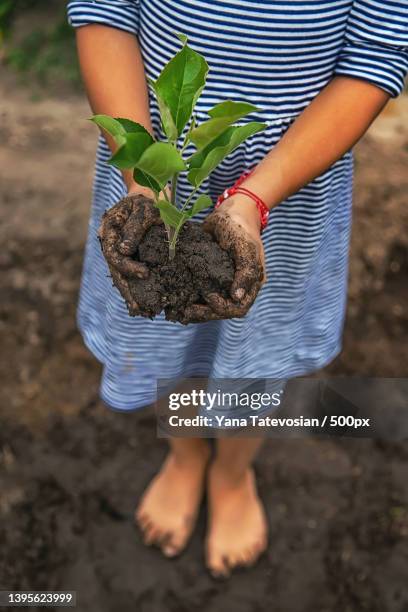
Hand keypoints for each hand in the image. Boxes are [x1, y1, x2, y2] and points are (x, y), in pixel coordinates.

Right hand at [98, 193, 161, 314]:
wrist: (149, 192)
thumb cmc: (149, 199)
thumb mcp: (145, 209)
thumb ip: (134, 228)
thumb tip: (124, 250)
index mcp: (109, 228)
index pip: (114, 254)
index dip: (128, 267)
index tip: (145, 274)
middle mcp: (109, 240)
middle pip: (115, 269)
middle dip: (126, 290)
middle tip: (138, 308)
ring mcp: (116, 247)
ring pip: (119, 274)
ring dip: (128, 293)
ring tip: (139, 310)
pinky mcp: (126, 253)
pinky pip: (126, 272)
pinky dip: (132, 286)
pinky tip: (139, 301)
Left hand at [182, 195, 265, 322]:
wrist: (230, 211)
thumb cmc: (239, 227)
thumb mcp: (245, 247)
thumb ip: (245, 272)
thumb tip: (237, 297)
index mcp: (250, 285)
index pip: (238, 308)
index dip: (223, 308)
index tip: (208, 297)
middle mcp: (237, 288)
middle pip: (221, 312)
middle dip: (204, 313)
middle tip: (185, 311)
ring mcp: (223, 284)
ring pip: (209, 307)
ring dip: (195, 310)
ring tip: (178, 310)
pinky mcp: (209, 278)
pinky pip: (200, 295)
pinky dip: (189, 299)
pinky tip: (176, 300)